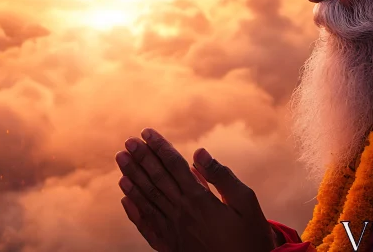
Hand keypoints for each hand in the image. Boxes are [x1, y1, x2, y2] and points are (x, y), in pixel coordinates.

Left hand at [115, 128, 277, 251]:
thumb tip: (199, 152)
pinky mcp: (170, 247)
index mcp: (200, 199)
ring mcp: (173, 231)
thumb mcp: (246, 202)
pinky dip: (134, 211)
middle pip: (156, 179)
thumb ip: (221, 176)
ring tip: (121, 161)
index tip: (146, 132)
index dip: (159, 147)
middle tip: (127, 142)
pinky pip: (146, 226)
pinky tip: (124, 198)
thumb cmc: (251, 237)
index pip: (174, 166)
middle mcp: (182, 213)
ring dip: (132, 178)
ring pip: (147, 199)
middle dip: (141, 158)